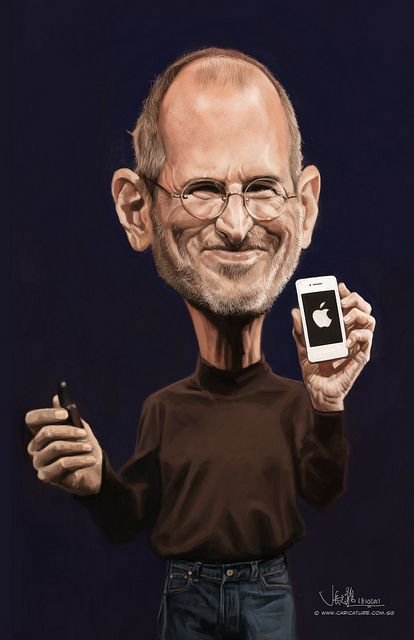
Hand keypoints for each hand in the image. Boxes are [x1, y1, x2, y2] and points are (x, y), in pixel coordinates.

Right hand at [25, 395, 102, 495]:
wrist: (95, 472)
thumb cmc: (85, 448)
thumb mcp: (80, 429)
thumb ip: (68, 415)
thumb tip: (56, 397)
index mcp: (40, 433)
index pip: (31, 419)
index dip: (47, 414)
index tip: (66, 413)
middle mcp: (34, 447)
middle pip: (46, 432)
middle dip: (68, 431)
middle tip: (84, 433)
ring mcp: (38, 462)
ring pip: (55, 447)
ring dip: (77, 446)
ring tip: (89, 448)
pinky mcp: (45, 476)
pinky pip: (62, 464)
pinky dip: (80, 460)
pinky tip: (91, 459)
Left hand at [291, 282, 375, 411]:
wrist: (317, 391)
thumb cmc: (313, 369)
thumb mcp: (302, 347)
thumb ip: (299, 330)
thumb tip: (295, 311)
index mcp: (338, 328)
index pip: (347, 305)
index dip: (346, 293)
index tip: (338, 287)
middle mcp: (350, 333)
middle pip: (363, 308)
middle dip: (354, 299)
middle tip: (341, 302)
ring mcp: (357, 344)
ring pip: (369, 319)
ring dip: (357, 314)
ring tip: (343, 319)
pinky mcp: (361, 356)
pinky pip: (367, 339)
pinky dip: (357, 335)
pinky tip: (345, 340)